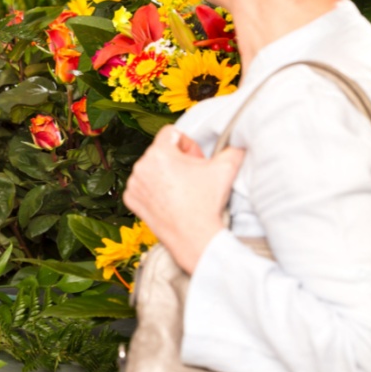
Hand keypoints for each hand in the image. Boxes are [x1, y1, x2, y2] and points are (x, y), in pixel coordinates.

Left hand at [123, 125, 244, 274]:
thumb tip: (240, 141)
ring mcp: (134, 184)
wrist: (195, 238)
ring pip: (150, 168)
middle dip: (177, 160)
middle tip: (192, 177)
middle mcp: (141, 166)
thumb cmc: (206, 203)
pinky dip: (153, 190)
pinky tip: (169, 200)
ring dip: (164, 174)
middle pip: (160, 151)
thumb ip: (233, 148)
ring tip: (182, 190)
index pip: (171, 133)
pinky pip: (142, 186)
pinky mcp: (131, 200)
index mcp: (159, 152)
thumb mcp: (226, 169)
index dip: (187, 144)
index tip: (196, 161)